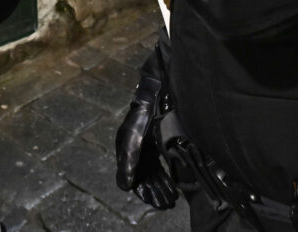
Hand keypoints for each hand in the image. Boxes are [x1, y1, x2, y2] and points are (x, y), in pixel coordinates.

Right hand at [115, 75, 177, 208]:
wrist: (155, 94)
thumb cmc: (141, 115)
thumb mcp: (133, 139)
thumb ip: (129, 162)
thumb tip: (125, 187)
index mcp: (125, 152)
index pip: (133, 179)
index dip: (144, 193)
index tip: (157, 203)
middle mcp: (134, 152)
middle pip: (145, 178)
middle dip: (155, 192)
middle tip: (168, 204)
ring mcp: (146, 148)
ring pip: (153, 173)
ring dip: (161, 186)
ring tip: (172, 198)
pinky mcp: (156, 143)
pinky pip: (159, 165)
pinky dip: (165, 176)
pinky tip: (173, 184)